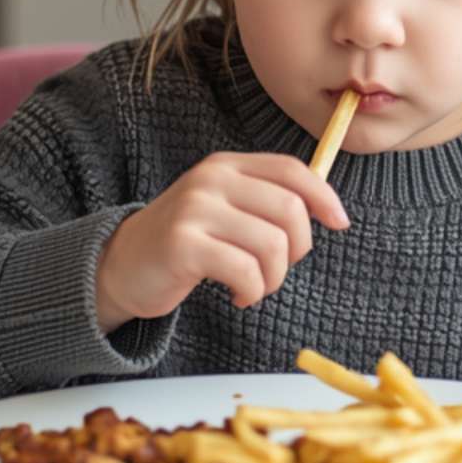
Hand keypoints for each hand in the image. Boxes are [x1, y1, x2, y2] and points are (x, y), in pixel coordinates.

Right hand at [96, 152, 349, 331]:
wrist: (121, 266)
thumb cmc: (186, 242)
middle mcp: (212, 180)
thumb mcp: (224, 208)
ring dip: (274, 277)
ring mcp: (195, 210)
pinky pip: (245, 270)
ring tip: (257, 287)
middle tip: (279, 268)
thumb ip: (265, 201)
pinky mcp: (184, 245)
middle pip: (290, 209)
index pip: (292, 170)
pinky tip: (239, 296)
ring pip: (272, 244)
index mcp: (226, 166)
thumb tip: (328, 207)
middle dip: (298, 249)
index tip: (340, 223)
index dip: (324, 197)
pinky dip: (253, 291)